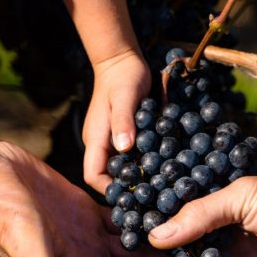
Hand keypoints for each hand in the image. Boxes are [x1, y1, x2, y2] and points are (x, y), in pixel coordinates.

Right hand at [82, 50, 150, 192]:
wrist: (123, 62)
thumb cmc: (123, 77)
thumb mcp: (125, 96)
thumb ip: (123, 121)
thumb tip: (124, 147)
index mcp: (95, 140)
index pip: (92, 175)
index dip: (108, 189)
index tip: (132, 194)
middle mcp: (102, 145)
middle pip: (108, 177)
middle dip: (126, 188)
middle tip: (152, 194)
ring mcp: (112, 141)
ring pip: (121, 169)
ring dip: (138, 177)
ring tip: (161, 185)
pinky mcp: (125, 137)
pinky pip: (132, 157)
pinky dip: (144, 164)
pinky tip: (163, 167)